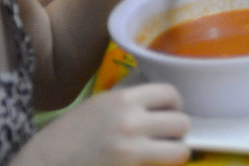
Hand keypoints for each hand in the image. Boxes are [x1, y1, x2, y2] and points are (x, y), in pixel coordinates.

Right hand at [14, 84, 189, 165]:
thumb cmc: (66, 138)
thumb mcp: (98, 107)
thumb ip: (129, 104)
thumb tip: (163, 106)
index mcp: (122, 99)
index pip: (170, 93)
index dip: (174, 105)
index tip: (168, 114)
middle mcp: (130, 121)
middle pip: (182, 122)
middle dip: (176, 132)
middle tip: (165, 138)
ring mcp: (131, 149)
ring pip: (181, 150)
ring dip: (175, 153)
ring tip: (162, 155)